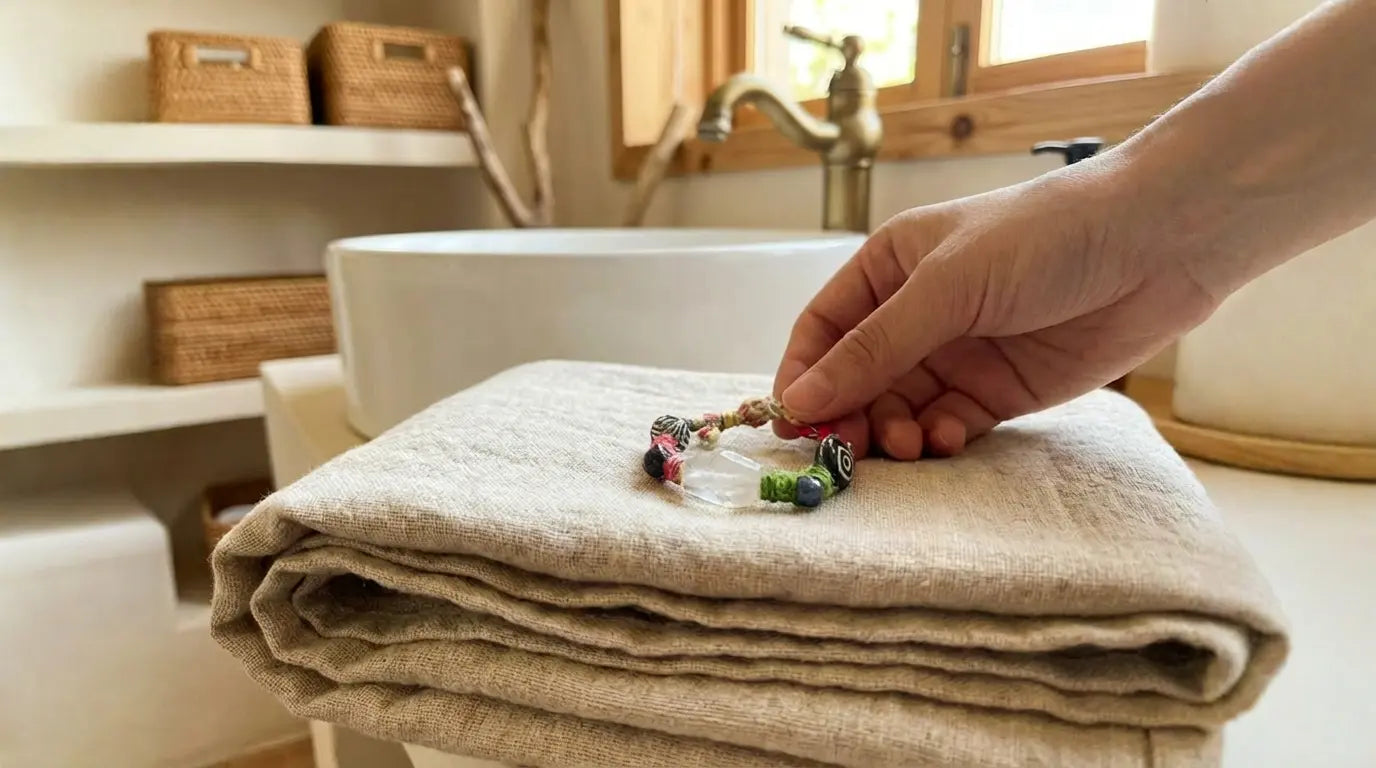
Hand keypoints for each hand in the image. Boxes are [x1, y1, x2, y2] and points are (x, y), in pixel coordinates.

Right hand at [772, 166, 1218, 459]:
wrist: (1158, 246)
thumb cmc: (1043, 238)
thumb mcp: (947, 288)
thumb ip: (873, 349)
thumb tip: (800, 399)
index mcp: (891, 269)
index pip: (825, 330)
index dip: (804, 375)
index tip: (793, 421)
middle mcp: (918, 313)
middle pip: (857, 379)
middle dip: (849, 415)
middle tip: (846, 453)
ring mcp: (959, 354)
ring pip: (901, 409)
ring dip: (895, 433)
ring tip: (909, 445)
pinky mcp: (1001, 390)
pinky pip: (950, 425)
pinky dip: (942, 438)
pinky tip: (952, 437)